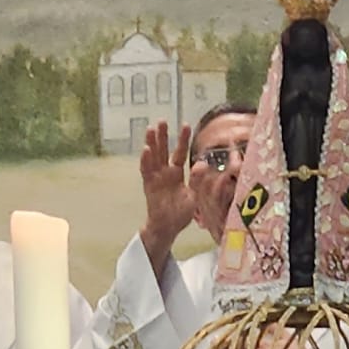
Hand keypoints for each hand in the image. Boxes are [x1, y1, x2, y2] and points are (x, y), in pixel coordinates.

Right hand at [140, 122, 199, 275]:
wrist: (168, 228)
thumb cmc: (181, 214)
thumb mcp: (194, 196)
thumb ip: (197, 181)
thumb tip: (203, 164)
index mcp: (177, 174)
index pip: (180, 153)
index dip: (182, 140)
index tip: (186, 125)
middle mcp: (165, 173)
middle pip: (163, 151)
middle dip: (163, 136)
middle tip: (162, 121)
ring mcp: (156, 178)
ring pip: (153, 157)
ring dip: (152, 143)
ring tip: (151, 129)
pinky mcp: (149, 185)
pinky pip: (146, 170)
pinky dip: (145, 160)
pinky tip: (145, 149)